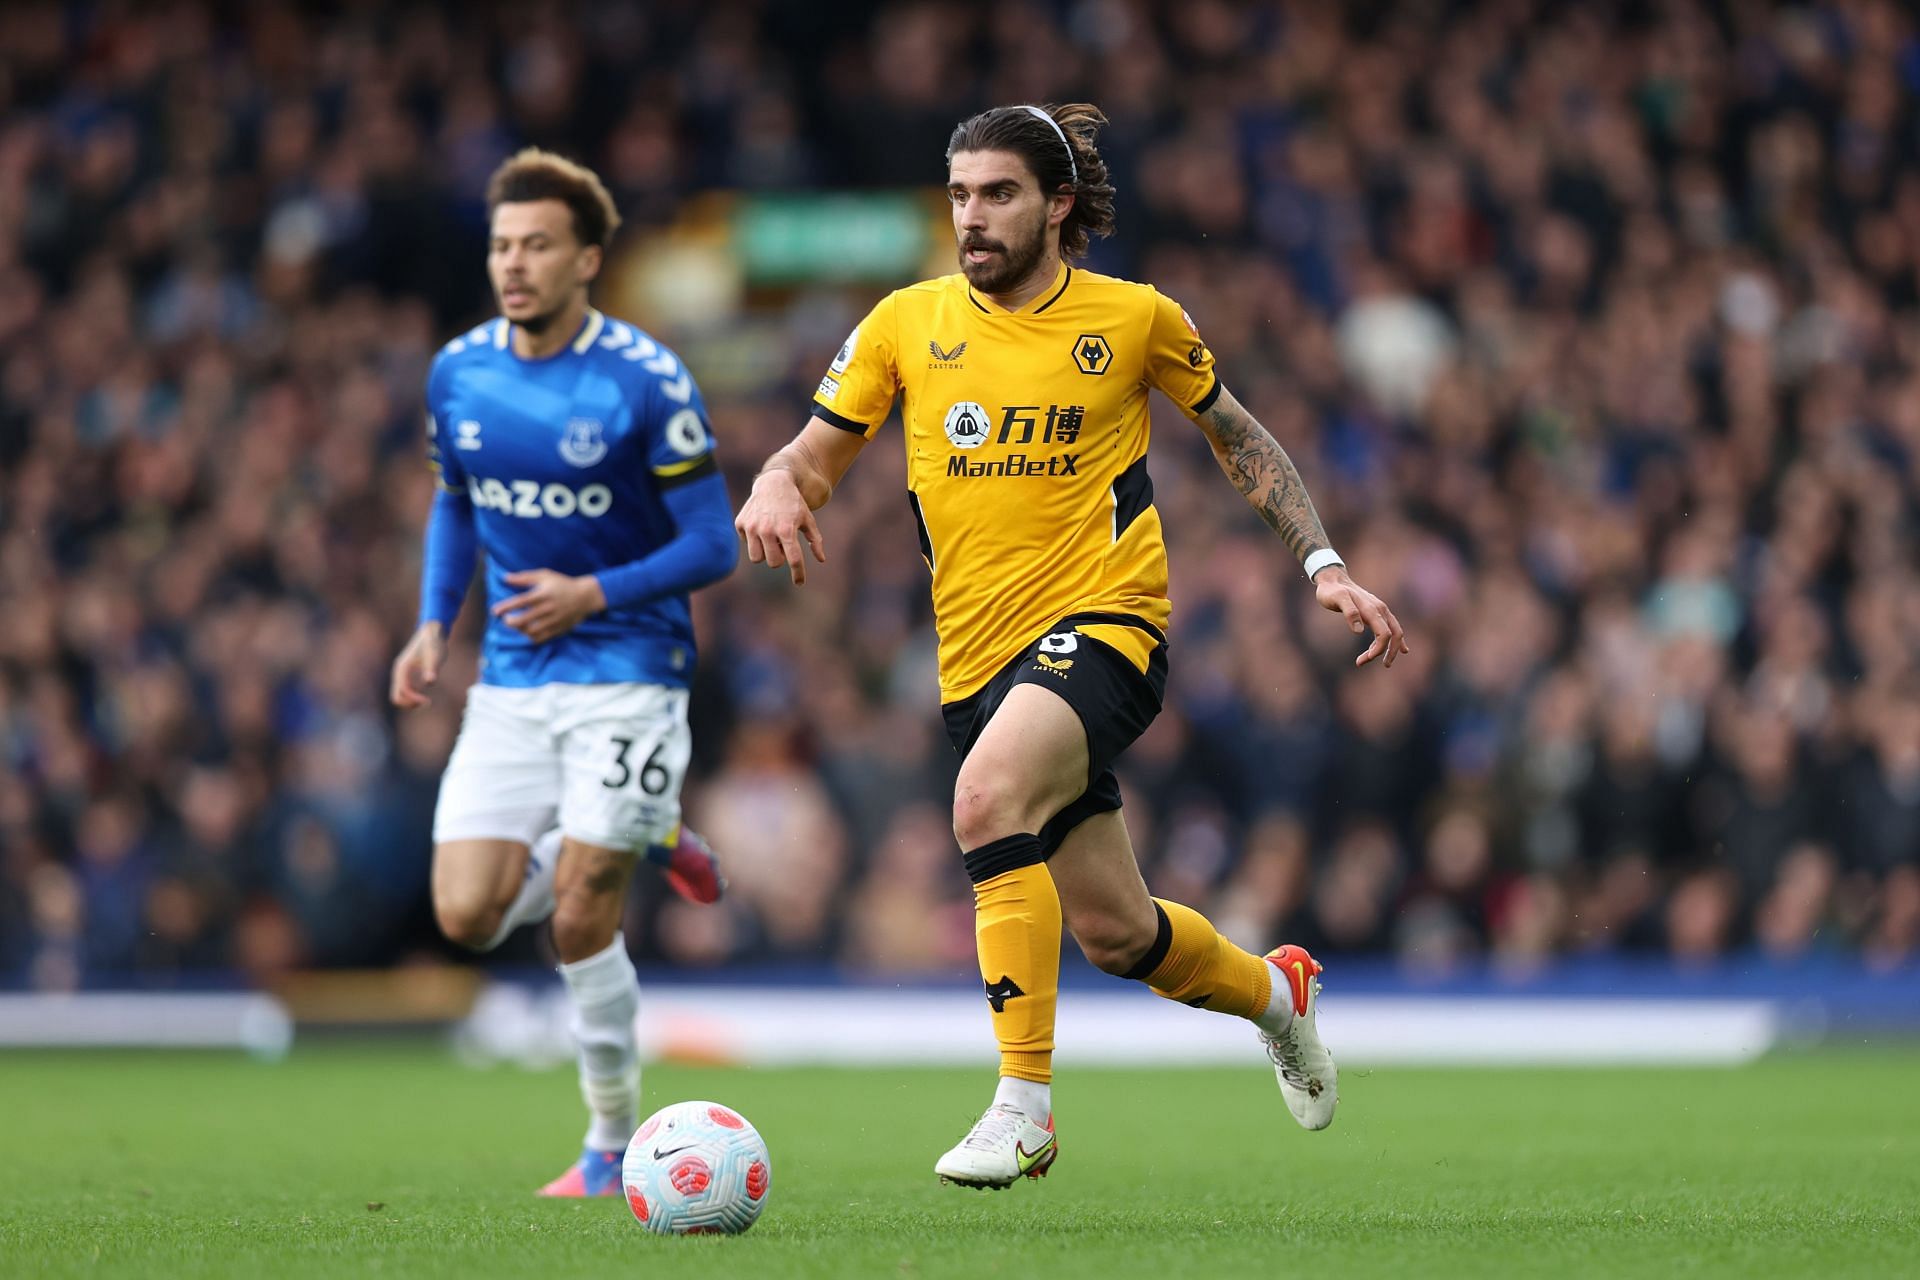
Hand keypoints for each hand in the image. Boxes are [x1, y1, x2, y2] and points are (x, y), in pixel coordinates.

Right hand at [390, 623, 446, 707]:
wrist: (432, 632)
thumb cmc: (434, 644)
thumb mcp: (435, 657)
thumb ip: (432, 669)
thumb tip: (430, 682)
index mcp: (402, 669)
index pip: (403, 691)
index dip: (414, 699)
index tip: (428, 700)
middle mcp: (399, 671)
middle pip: (396, 696)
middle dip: (409, 703)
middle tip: (426, 703)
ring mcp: (402, 672)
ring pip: (399, 694)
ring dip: (410, 701)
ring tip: (426, 701)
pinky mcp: (407, 672)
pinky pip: (404, 688)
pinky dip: (412, 695)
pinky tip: (424, 693)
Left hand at [491, 569, 604, 642]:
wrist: (585, 597)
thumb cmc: (562, 584)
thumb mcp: (545, 575)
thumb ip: (524, 577)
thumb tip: (505, 577)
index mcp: (543, 594)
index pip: (520, 602)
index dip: (505, 607)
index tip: (495, 611)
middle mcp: (547, 608)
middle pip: (523, 619)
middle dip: (510, 621)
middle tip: (506, 619)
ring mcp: (553, 620)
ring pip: (530, 631)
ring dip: (519, 630)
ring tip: (516, 624)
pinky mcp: (557, 629)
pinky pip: (540, 638)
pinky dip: (530, 637)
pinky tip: (527, 631)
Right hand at [735, 469, 826, 584]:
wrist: (773, 483)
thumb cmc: (794, 503)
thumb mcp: (808, 519)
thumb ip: (815, 540)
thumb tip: (822, 559)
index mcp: (787, 530)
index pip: (794, 560)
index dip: (798, 573)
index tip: (799, 583)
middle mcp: (767, 529)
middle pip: (773, 562)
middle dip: (779, 557)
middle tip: (782, 545)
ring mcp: (752, 526)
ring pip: (756, 558)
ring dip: (764, 552)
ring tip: (770, 538)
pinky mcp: (741, 523)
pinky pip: (746, 542)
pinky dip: (753, 538)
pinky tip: (760, 525)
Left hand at [1313, 566, 1409, 668]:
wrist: (1332, 579)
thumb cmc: (1331, 591)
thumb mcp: (1336, 599)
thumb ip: (1349, 612)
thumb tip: (1359, 631)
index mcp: (1373, 609)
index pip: (1384, 634)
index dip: (1378, 650)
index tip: (1362, 660)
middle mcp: (1380, 610)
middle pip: (1395, 635)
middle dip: (1389, 653)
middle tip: (1376, 665)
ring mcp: (1380, 610)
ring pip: (1395, 632)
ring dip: (1390, 649)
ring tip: (1380, 662)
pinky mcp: (1376, 612)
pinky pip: (1391, 627)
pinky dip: (1396, 640)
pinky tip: (1401, 649)